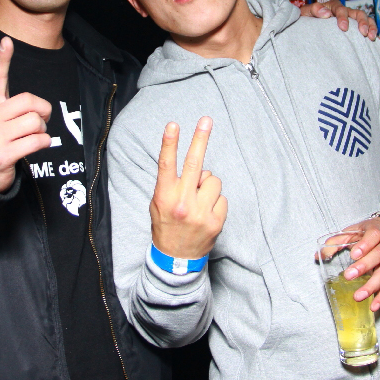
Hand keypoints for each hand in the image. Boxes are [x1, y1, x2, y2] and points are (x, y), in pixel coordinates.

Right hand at [0, 37, 52, 192]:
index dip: (3, 60)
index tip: (6, 42)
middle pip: (29, 102)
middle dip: (43, 111)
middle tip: (41, 119)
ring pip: (35, 122)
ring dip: (42, 130)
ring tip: (33, 136)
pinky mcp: (2, 156)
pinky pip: (37, 141)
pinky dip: (43, 143)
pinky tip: (35, 146)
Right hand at [150, 117, 226, 258]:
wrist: (175, 259)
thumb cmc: (166, 225)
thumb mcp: (158, 204)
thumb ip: (173, 185)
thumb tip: (196, 169)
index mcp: (164, 196)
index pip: (166, 164)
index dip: (170, 143)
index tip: (173, 125)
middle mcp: (182, 202)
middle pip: (194, 164)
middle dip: (200, 139)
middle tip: (206, 120)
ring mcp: (200, 212)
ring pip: (213, 180)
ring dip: (208, 187)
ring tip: (198, 201)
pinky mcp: (215, 221)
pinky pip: (221, 198)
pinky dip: (215, 202)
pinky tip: (206, 213)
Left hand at [300, 1, 379, 41]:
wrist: (305, 28)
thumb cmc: (304, 21)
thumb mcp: (305, 14)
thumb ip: (314, 10)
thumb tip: (326, 13)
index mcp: (332, 7)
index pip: (340, 9)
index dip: (343, 17)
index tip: (343, 28)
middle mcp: (344, 12)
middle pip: (357, 13)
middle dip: (362, 22)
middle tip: (363, 33)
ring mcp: (351, 21)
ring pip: (365, 20)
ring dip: (371, 27)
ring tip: (372, 37)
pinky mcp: (354, 31)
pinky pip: (368, 32)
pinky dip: (376, 37)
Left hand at [335, 216, 379, 311]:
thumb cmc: (369, 231)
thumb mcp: (353, 231)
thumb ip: (336, 242)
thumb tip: (319, 256)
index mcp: (377, 230)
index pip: (373, 236)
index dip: (364, 245)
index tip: (353, 255)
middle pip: (379, 255)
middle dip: (364, 266)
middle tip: (348, 276)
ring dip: (372, 286)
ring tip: (358, 296)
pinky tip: (373, 306)